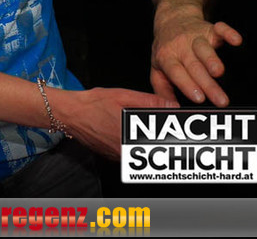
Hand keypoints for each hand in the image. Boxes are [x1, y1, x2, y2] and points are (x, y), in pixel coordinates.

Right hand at [51, 87, 176, 159]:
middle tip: (180, 145)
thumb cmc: (93, 104)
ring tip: (160, 142)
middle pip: (153, 156)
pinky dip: (137, 152)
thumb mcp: (124, 96)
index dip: (175, 146)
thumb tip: (171, 105)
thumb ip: (150, 102)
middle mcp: (125, 151)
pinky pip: (130, 158)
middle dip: (166, 150)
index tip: (186, 144)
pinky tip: (137, 140)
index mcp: (132, 137)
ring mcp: (117, 157)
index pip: (161, 147)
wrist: (69, 113)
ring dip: (152, 152)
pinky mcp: (111, 158)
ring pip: (142, 160)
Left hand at [151, 13, 241, 106]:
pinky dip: (228, 33)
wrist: (171, 19)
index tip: (199, 99)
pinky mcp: (209, 29)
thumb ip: (162, 90)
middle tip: (221, 100)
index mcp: (167, 58)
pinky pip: (219, 29)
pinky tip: (236, 41)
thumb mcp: (157, 69)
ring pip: (203, 48)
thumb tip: (171, 108)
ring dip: (211, 59)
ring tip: (219, 72)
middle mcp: (181, 48)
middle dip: (207, 83)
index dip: (187, 85)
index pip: (176, 73)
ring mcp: (195, 38)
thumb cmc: (166, 49)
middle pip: (193, 66)